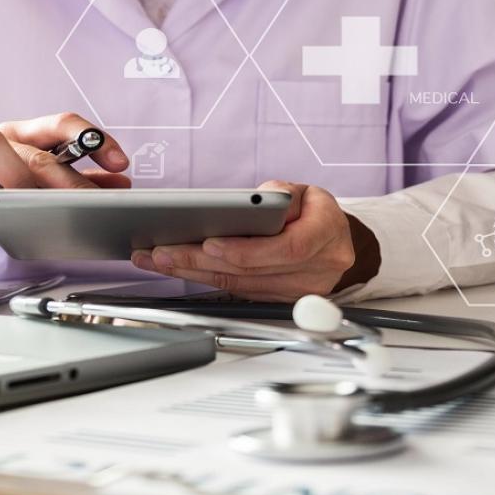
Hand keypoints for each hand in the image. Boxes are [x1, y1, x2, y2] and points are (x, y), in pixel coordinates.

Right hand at [0, 113, 129, 272]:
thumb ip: (76, 187)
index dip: (93, 139)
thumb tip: (121, 184)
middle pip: (34, 145)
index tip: (121, 162)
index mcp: (25, 139)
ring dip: (13, 173)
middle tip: (85, 201)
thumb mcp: (38, 201)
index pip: (62, 125)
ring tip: (28, 203)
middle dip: (65, 175)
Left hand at [130, 181, 380, 300]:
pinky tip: (179, 269)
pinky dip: (205, 280)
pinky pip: (237, 292)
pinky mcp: (279, 301)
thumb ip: (280, 195)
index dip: (245, 250)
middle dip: (199, 261)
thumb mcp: (306, 192)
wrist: (337, 242)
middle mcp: (315, 270)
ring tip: (157, 260)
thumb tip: (248, 204)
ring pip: (238, 286)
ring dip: (193, 273)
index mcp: (326, 235)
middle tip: (161, 253)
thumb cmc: (316, 213)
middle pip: (250, 272)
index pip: (286, 249)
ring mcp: (298, 292)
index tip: (209, 243)